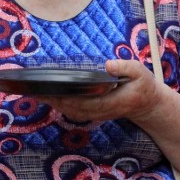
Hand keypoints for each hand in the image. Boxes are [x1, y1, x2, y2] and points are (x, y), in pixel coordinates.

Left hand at [36, 60, 163, 122]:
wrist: (146, 105)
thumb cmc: (143, 86)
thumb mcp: (140, 73)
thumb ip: (125, 68)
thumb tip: (108, 65)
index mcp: (111, 102)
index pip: (83, 101)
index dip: (65, 96)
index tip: (49, 89)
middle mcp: (99, 111)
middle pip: (70, 107)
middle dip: (51, 99)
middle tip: (33, 88)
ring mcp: (95, 113)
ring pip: (69, 110)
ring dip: (52, 102)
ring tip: (34, 91)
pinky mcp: (91, 112)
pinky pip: (71, 109)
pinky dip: (58, 103)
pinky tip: (47, 94)